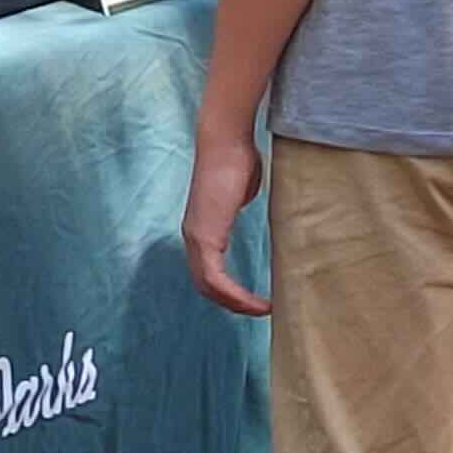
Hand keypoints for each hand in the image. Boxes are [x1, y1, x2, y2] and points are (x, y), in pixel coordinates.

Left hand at [181, 119, 269, 316]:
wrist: (227, 141)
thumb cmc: (237, 157)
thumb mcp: (241, 188)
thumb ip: (238, 202)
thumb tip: (244, 201)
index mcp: (200, 226)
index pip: (207, 270)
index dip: (226, 289)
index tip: (250, 297)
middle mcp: (191, 236)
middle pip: (205, 285)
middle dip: (231, 303)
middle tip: (257, 311)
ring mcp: (195, 238)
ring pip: (209, 287)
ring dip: (236, 304)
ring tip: (260, 311)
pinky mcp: (205, 237)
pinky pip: (217, 279)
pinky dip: (237, 296)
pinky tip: (257, 303)